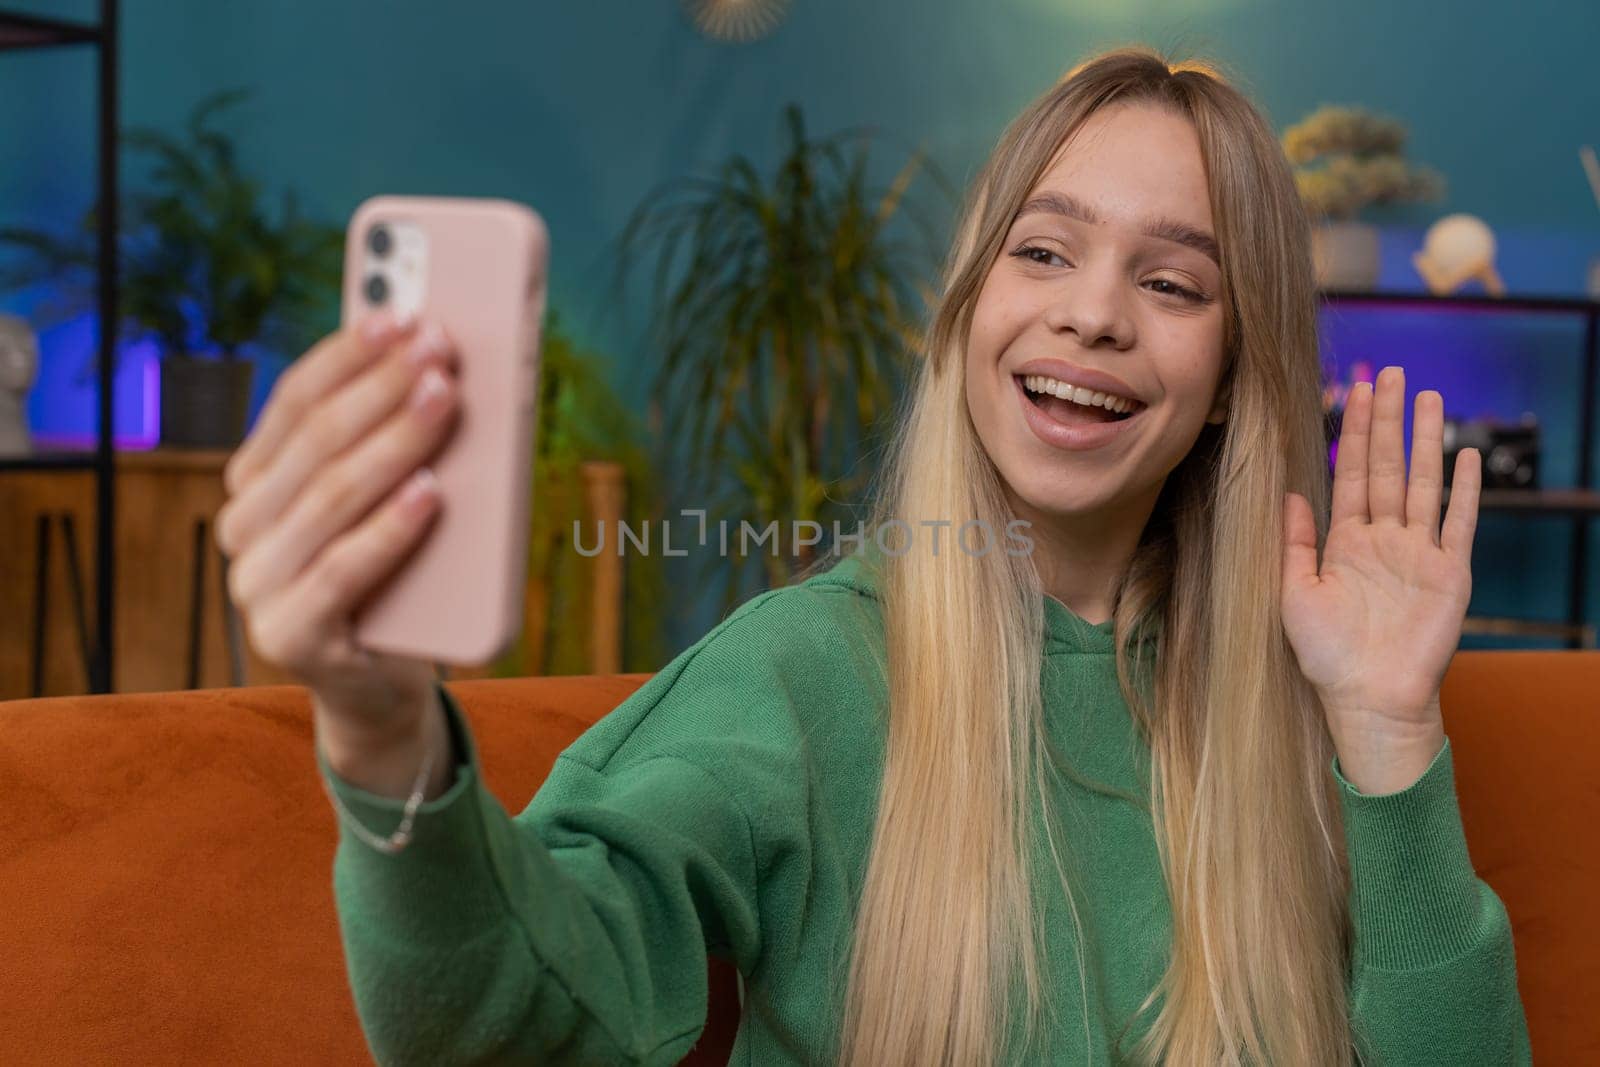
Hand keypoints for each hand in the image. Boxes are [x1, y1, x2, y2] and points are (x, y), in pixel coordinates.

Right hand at [216, 309, 461, 779]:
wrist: (383, 684)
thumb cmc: (395, 577)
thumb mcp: (391, 503)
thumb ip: (394, 445)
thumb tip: (443, 368)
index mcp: (256, 482)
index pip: (295, 402)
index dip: (349, 355)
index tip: (401, 313)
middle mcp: (242, 528)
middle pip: (317, 442)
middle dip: (384, 387)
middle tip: (441, 348)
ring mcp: (257, 585)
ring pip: (331, 497)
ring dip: (394, 441)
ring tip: (446, 400)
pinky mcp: (290, 638)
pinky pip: (344, 571)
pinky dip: (391, 528)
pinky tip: (432, 493)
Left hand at [1281, 365, 1481, 793]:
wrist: (1368, 699)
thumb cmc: (1326, 656)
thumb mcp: (1293, 593)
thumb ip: (1293, 542)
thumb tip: (1287, 492)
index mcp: (1345, 542)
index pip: (1350, 473)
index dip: (1353, 433)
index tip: (1357, 392)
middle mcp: (1384, 540)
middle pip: (1388, 466)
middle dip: (1388, 421)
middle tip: (1393, 373)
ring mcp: (1419, 553)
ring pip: (1424, 483)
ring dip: (1426, 440)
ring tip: (1430, 398)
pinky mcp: (1450, 574)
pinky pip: (1459, 523)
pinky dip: (1464, 490)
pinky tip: (1466, 456)